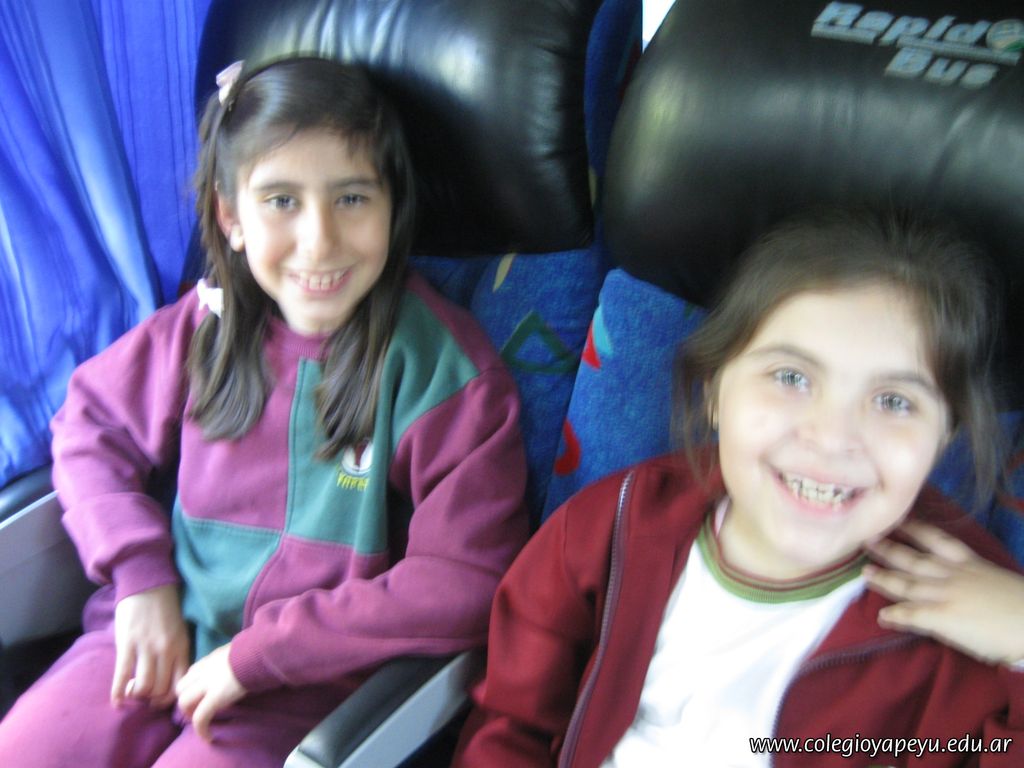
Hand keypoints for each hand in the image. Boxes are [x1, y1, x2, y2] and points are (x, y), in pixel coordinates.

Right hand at [112, 584, 189, 707]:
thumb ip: (176, 653)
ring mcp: (146, 647)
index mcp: (181, 646)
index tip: (160, 700)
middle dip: (151, 699)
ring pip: (144, 686)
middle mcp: (166, 650)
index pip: (179, 683)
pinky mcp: (127, 644)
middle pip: (161, 689)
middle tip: (144, 698)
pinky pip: (122, 675)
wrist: (147, 585)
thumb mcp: (179, 631)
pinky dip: (117, 692)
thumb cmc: (164, 610)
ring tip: (131, 693)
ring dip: (136, 695)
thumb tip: (171, 679)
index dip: (169, 699)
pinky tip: (116, 701)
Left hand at [176, 643, 246, 741]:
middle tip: (198, 711)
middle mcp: (204, 671)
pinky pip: (200, 717)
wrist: (258, 653)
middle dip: (185, 702)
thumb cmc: (255, 651)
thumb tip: (236, 665)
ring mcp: (207, 684)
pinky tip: (208, 737)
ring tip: (202, 723)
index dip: (192, 687)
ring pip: (184, 702)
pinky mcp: (215, 698)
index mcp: (210, 659)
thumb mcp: (238, 651)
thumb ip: (230, 659)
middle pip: (181, 688)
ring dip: (190, 714)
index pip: (191, 673)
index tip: (201, 695)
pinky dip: (201, 730)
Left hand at [865, 521, 1023, 665]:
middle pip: (914, 559)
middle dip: (889, 548)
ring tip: (864, 574)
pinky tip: (882, 616)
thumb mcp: (998, 580)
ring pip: (906, 584)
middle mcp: (953, 575)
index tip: (897, 519)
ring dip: (884, 579)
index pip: (937, 540)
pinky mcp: (943, 618)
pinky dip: (896, 615)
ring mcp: (945, 595)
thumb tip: (962, 578)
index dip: (915, 529)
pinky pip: (912, 615)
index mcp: (970, 564)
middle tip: (865, 539)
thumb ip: (977, 575)